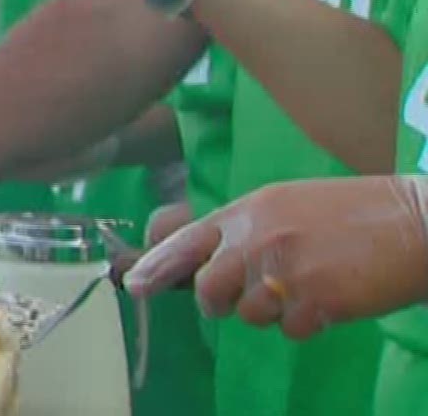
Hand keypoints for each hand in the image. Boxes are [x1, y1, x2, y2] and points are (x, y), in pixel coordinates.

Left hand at [124, 176, 427, 339]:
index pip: (187, 240)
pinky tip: (329, 300)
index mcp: (250, 210)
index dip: (157, 265)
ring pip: (249, 314)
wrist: (416, 223)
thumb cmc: (354, 213)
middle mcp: (258, 238)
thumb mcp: (288, 204)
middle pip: (209, 287)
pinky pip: (289, 330)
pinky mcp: (315, 302)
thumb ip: (246, 228)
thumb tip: (211, 259)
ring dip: (272, 312)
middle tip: (240, 299)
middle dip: (219, 301)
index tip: (135, 284)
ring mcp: (285, 271)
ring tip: (307, 286)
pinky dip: (305, 324)